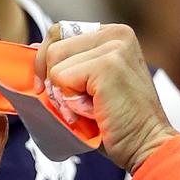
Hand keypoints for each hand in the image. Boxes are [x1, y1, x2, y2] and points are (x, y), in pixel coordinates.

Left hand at [35, 23, 176, 172]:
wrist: (145, 145)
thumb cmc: (114, 123)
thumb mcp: (86, 86)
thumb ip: (65, 63)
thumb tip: (33, 45)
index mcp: (112, 34)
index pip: (58, 33)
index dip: (48, 63)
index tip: (61, 90)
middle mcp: (116, 34)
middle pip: (52, 46)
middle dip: (53, 81)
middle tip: (81, 104)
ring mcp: (114, 47)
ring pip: (53, 62)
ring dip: (63, 93)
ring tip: (90, 107)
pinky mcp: (108, 65)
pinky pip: (60, 78)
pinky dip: (69, 102)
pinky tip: (94, 111)